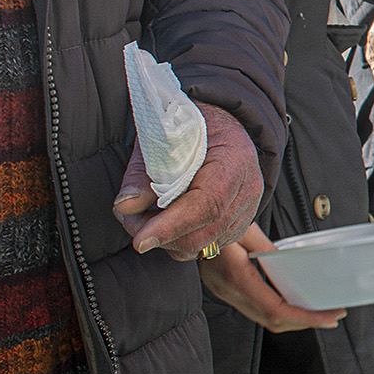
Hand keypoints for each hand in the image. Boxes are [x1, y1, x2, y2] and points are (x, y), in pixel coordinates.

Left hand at [113, 104, 264, 260]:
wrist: (220, 126)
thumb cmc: (190, 127)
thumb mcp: (162, 138)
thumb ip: (143, 173)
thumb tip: (126, 206)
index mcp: (234, 160)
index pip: (207, 204)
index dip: (172, 225)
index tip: (140, 239)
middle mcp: (248, 190)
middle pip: (204, 232)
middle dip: (160, 236)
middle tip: (130, 219)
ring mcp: (246, 211)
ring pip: (201, 245)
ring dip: (166, 240)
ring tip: (144, 216)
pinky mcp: (236, 226)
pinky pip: (204, 246)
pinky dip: (178, 240)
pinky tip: (164, 219)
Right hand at [198, 223, 347, 331]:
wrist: (182, 225)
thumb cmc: (212, 220)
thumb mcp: (242, 228)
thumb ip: (265, 247)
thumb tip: (288, 262)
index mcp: (236, 277)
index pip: (276, 310)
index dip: (305, 318)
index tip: (329, 316)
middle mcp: (230, 291)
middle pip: (273, 321)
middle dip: (306, 322)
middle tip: (334, 316)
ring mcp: (226, 294)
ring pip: (265, 319)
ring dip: (294, 320)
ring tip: (319, 313)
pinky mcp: (226, 291)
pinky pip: (257, 310)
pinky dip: (279, 311)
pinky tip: (294, 304)